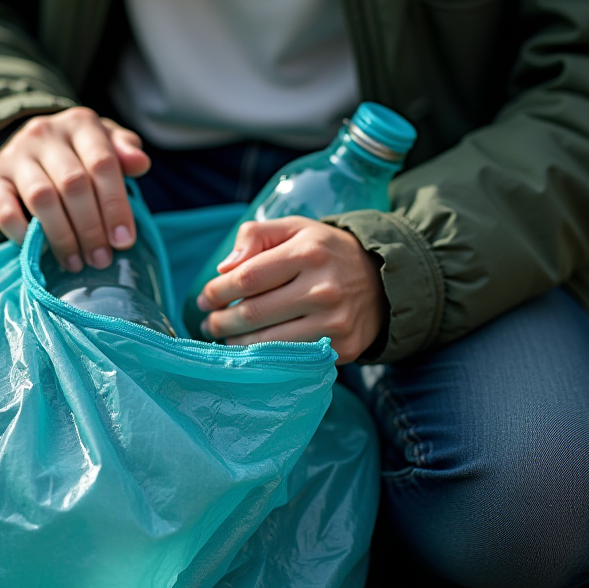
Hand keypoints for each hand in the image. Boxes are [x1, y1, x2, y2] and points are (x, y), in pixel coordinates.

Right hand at [0, 107, 150, 270]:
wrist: (26, 148)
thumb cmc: (77, 153)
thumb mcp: (104, 144)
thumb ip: (125, 153)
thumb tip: (141, 164)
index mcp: (79, 124)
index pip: (102, 164)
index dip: (115, 206)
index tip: (124, 241)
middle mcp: (45, 134)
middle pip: (73, 184)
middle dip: (91, 228)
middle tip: (101, 259)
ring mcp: (15, 155)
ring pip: (41, 198)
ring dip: (62, 236)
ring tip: (76, 262)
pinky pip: (5, 209)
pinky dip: (22, 232)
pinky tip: (38, 249)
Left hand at [196, 217, 385, 361]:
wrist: (384, 282)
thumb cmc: (326, 252)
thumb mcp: (295, 228)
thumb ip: (255, 236)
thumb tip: (224, 268)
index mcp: (309, 252)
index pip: (247, 277)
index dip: (217, 291)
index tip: (204, 298)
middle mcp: (324, 288)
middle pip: (253, 313)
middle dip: (221, 321)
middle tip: (208, 322)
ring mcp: (335, 323)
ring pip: (267, 342)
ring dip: (236, 343)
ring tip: (225, 336)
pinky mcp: (342, 348)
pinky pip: (291, 359)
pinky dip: (264, 358)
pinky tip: (251, 350)